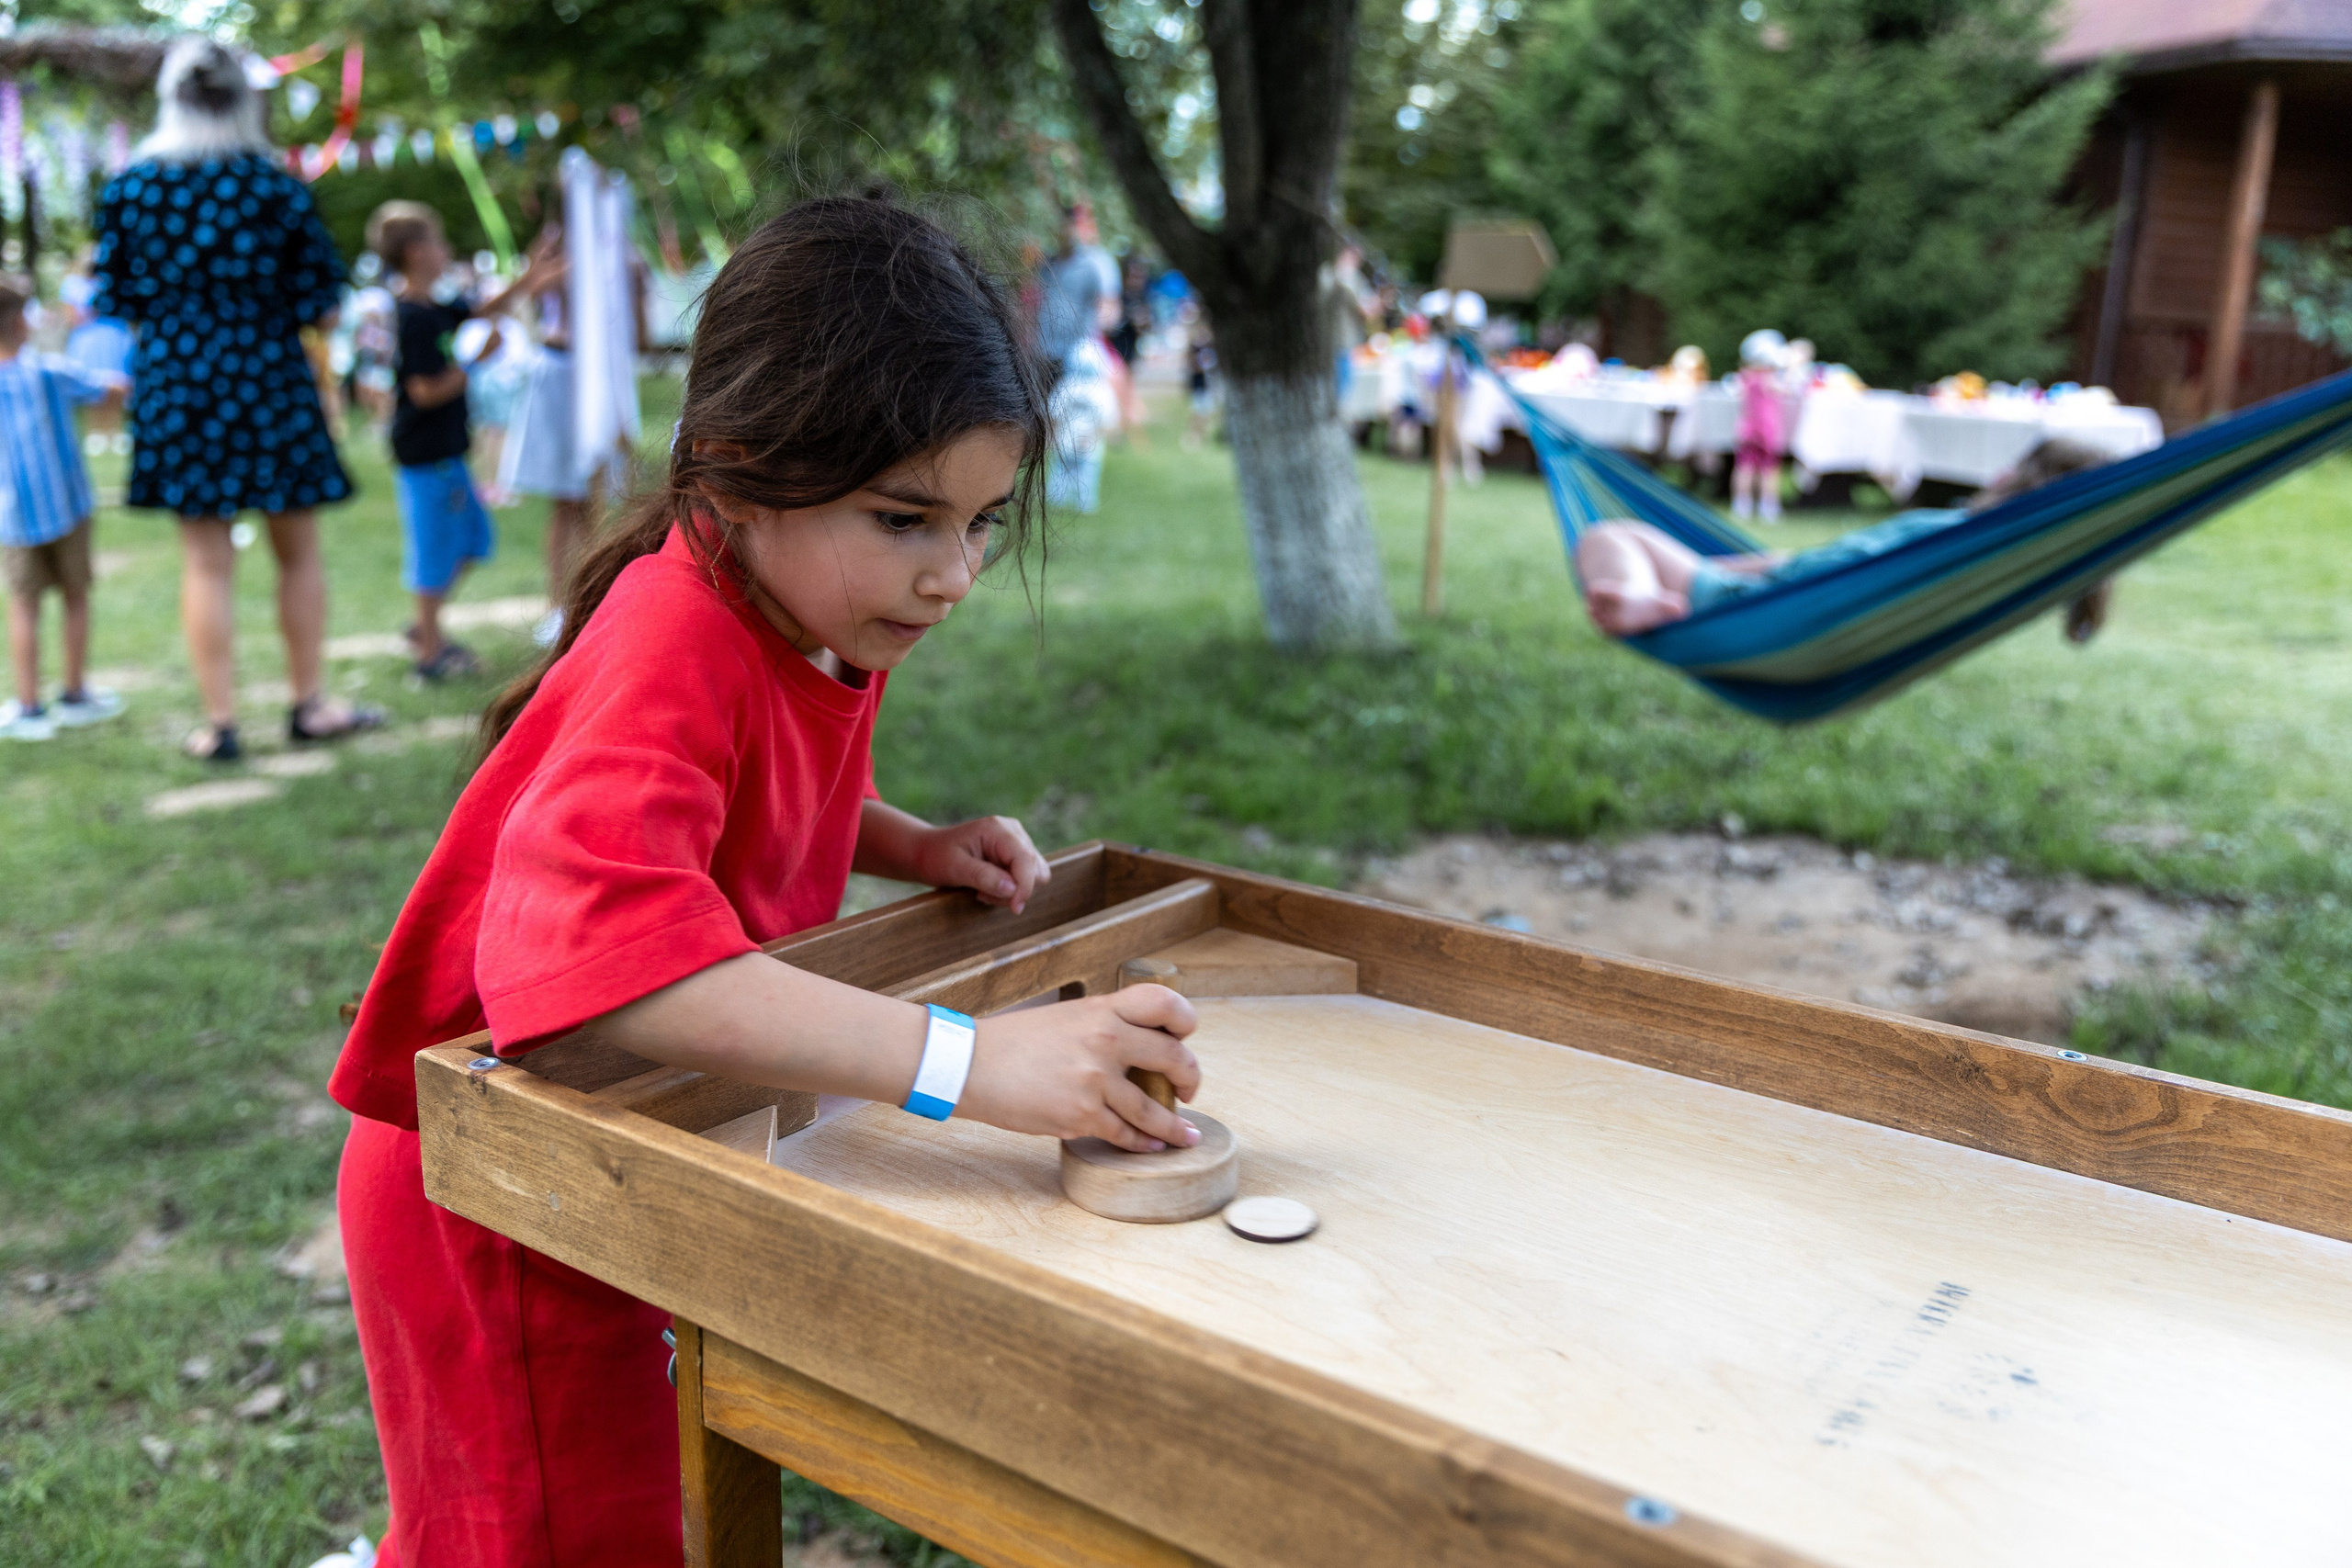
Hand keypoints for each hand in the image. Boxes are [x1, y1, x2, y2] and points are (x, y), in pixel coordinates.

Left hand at [913, 815, 1049, 913]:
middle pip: (1036, 869)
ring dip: (1011, 891)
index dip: (1024, 886)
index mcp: (998, 829)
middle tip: (982, 893)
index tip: (1014, 908)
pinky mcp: (1015, 855)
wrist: (927, 852)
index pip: (1026, 860)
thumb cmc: (936, 857)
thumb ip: (984, 876)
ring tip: (982, 890)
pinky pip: (1026, 879)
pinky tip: (987, 888)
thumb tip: (1012, 889)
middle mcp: (1013, 832)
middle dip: (1015, 889)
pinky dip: (1010, 890)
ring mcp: (1016, 843)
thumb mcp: (955, 868)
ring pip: (1035, 876)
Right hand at [958, 986, 1200, 1150]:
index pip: (1164, 1003)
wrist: (970, 1065)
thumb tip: (1138, 1046)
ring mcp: (1096, 1079)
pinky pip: (1125, 1133)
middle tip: (1189, 1090)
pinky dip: (1143, 1143)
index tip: (1186, 1037)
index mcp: (1102, 1009)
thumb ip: (1103, 1025)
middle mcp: (1106, 1039)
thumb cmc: (1013, 1042)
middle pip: (1175, 1057)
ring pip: (1154, 1108)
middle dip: (1191, 1078)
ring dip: (1175, 1126)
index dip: (1185, 1020)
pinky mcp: (1081, 1114)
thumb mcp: (1065, 1017)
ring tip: (1186, 1135)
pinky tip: (1151, 1146)